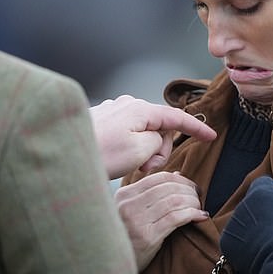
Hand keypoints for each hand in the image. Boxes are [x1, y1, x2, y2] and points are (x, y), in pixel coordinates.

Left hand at [89, 95, 215, 179]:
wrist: (62, 154)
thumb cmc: (99, 154)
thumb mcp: (139, 151)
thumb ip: (157, 141)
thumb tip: (155, 139)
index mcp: (140, 109)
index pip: (176, 117)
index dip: (196, 128)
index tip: (210, 136)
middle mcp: (126, 105)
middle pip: (159, 127)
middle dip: (159, 150)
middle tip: (146, 168)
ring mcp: (113, 112)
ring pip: (143, 133)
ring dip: (144, 152)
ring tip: (130, 166)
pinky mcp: (102, 122)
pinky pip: (127, 135)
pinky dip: (130, 149)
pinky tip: (118, 161)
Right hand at [115, 172, 208, 270]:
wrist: (114, 266)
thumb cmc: (127, 238)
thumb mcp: (132, 212)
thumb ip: (151, 193)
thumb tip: (178, 175)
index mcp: (123, 195)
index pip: (159, 178)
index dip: (181, 180)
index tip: (192, 187)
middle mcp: (128, 205)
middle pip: (168, 188)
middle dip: (189, 191)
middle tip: (199, 197)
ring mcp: (137, 221)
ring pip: (174, 201)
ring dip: (192, 202)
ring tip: (199, 207)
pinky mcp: (148, 237)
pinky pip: (176, 218)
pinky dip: (192, 214)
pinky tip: (200, 217)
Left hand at [220, 176, 272, 273]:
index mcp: (260, 193)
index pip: (261, 184)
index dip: (268, 195)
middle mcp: (242, 204)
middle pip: (249, 206)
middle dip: (257, 214)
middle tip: (270, 229)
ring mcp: (232, 222)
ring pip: (240, 223)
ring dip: (248, 229)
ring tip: (263, 242)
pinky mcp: (226, 240)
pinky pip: (233, 240)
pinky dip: (240, 245)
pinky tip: (253, 251)